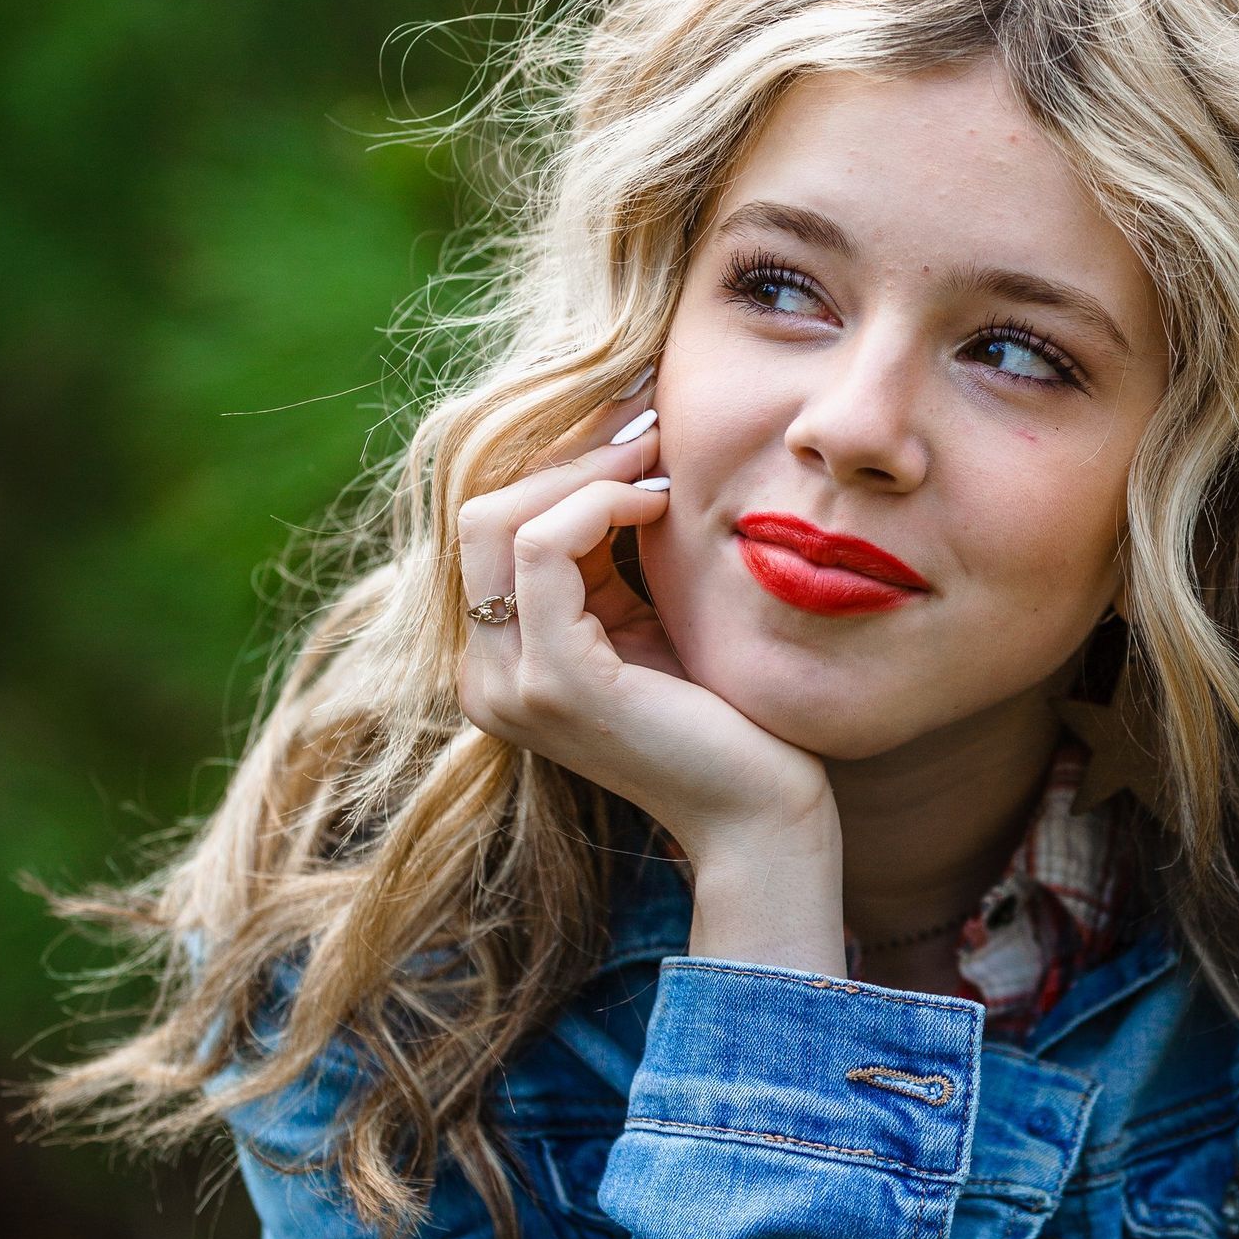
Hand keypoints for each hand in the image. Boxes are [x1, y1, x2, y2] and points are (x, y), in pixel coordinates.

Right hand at [456, 404, 844, 970]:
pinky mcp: (554, 682)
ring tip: (659, 460)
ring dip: (586, 472)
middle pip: (479, 513)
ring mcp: (508, 685)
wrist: (760, 814)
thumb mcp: (644, 621)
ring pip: (500, 520)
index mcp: (498, 663)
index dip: (556, 465)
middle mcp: (483, 677)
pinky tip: (661, 502)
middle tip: (647, 424)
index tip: (633, 425)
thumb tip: (612, 452)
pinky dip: (601, 505)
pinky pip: (546, 548)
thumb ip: (606, 563)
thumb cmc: (721, 717)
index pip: (488, 530)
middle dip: (566, 455)